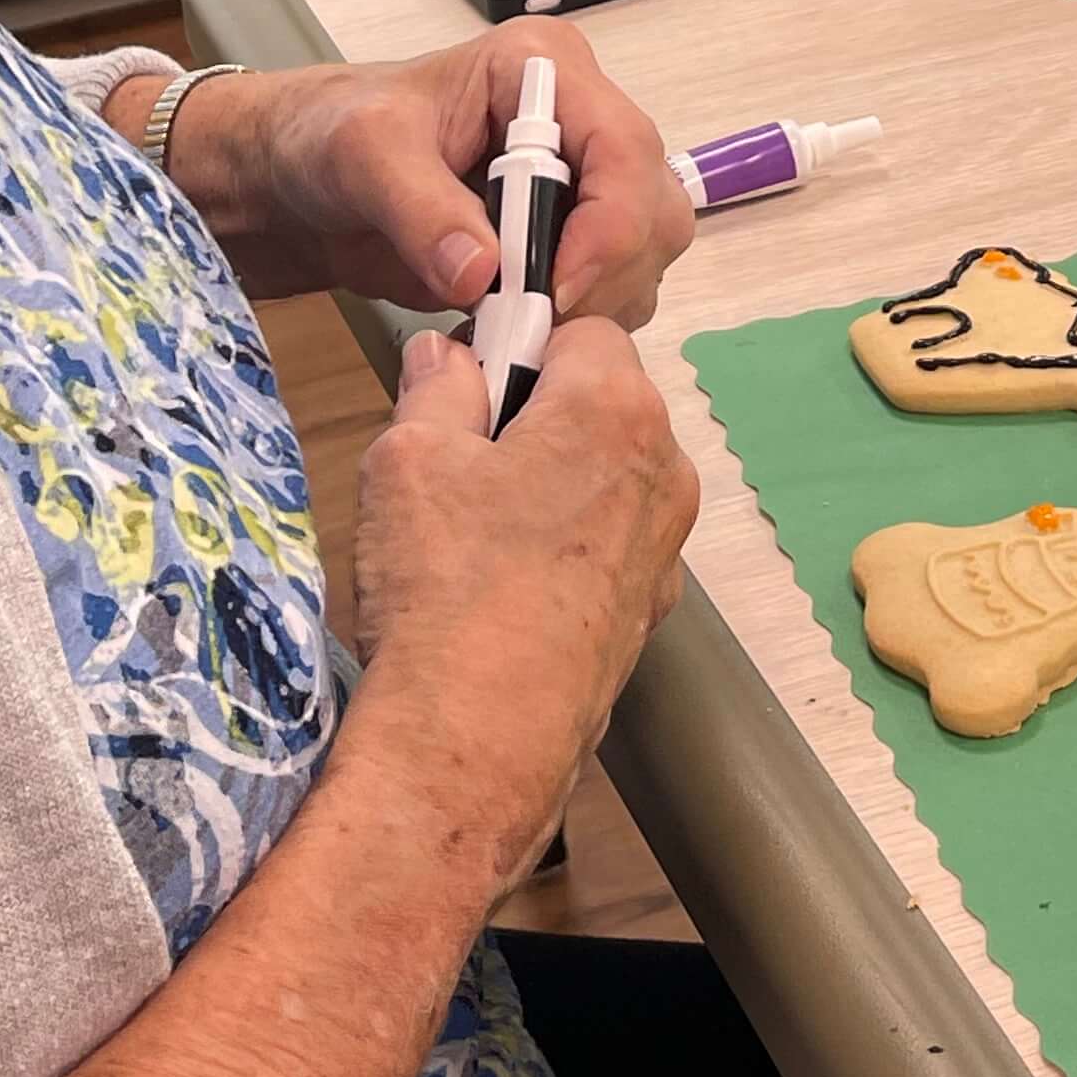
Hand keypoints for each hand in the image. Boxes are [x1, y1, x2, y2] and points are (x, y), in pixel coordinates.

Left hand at [153, 30, 694, 318]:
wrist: (294, 182)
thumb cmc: (326, 137)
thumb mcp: (363, 156)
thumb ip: (421, 210)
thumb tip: (482, 275)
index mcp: (545, 70)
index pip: (624, 147)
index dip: (610, 225)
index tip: (556, 294)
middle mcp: (580, 121)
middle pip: (653, 207)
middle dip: (608, 274)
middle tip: (537, 326)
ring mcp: (578, 185)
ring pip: (644, 257)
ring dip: (594, 307)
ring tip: (513, 331)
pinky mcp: (564, 242)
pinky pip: (608, 292)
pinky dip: (572, 326)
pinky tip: (509, 335)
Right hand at [346, 319, 700, 891]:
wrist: (474, 748)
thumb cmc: (442, 584)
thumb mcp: (410, 457)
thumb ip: (437, 384)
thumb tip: (449, 353)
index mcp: (618, 410)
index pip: (580, 328)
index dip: (519, 344)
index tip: (469, 384)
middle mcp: (666, 471)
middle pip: (601, 403)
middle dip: (538, 413)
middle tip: (460, 462)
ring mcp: (666, 552)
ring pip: (604, 479)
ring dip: (550, 485)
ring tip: (472, 536)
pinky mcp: (648, 616)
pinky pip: (606, 548)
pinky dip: (563, 551)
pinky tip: (502, 592)